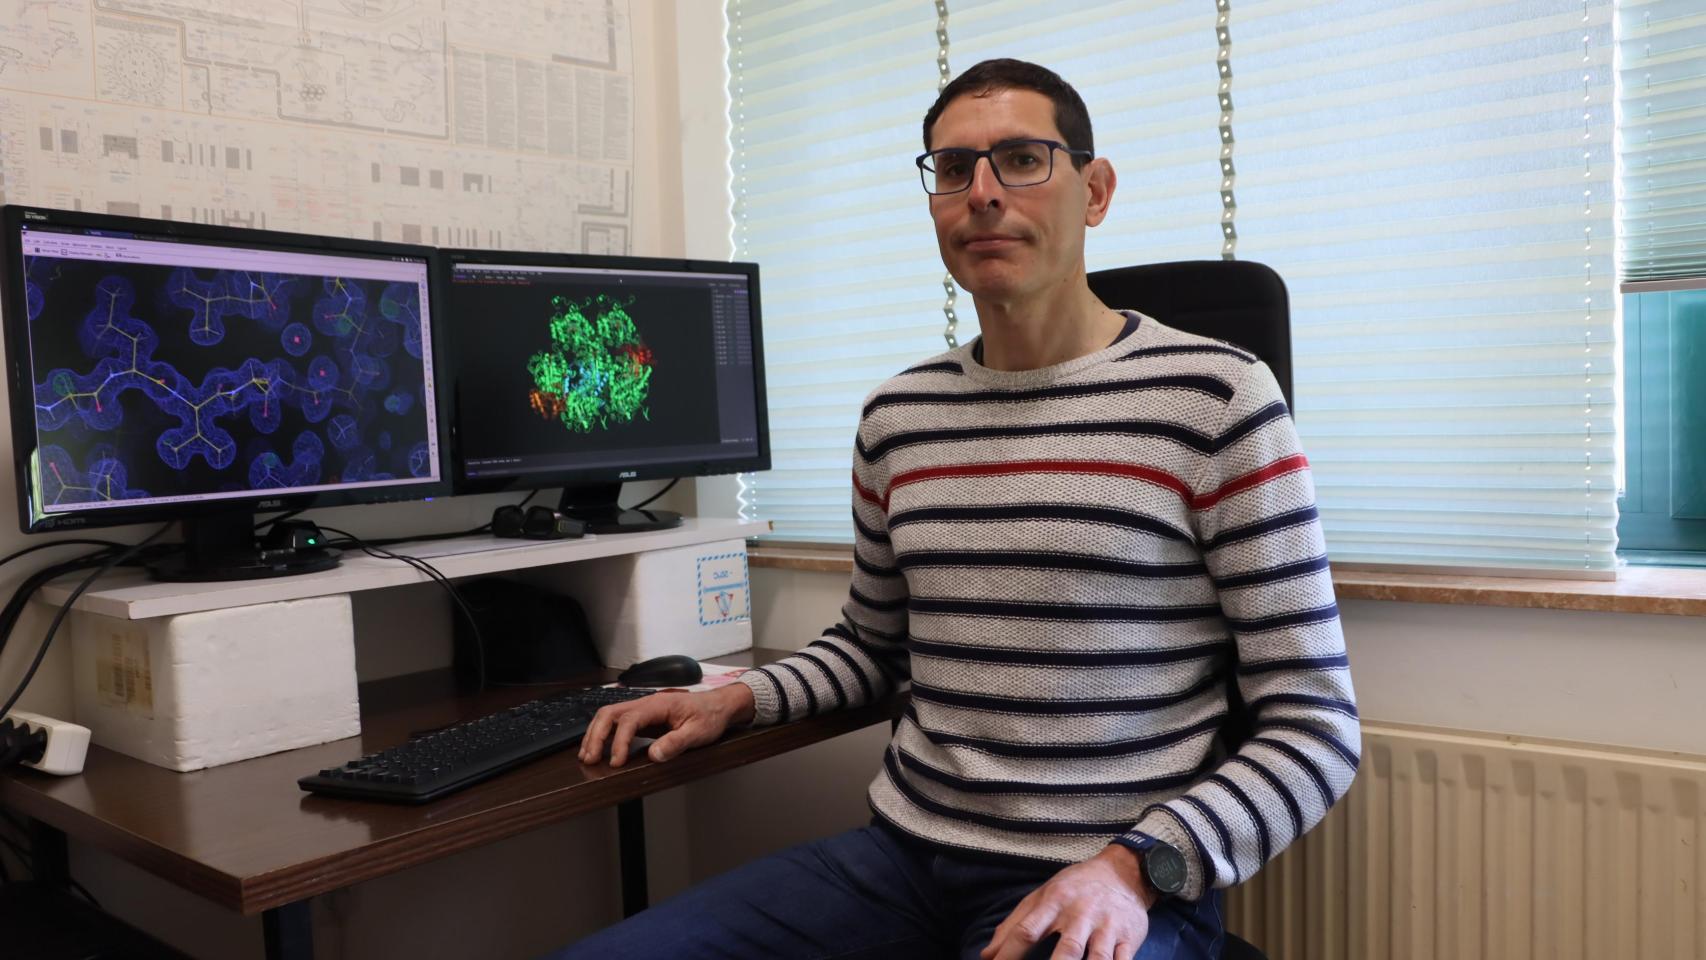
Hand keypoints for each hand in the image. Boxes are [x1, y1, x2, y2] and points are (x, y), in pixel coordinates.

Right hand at [576, 682, 755, 766]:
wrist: (718, 706)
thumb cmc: (710, 716)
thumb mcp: (698, 732)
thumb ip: (676, 743)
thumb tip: (653, 755)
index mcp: (658, 705)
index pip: (629, 720)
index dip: (619, 741)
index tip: (616, 761)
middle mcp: (646, 703)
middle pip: (610, 713)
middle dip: (596, 735)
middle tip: (590, 758)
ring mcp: (643, 709)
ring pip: (609, 716)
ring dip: (595, 734)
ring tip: (588, 755)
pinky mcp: (643, 718)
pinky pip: (617, 723)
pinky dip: (604, 734)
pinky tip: (600, 748)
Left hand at [980, 846, 1157, 959]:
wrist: (1121, 872)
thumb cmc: (1073, 888)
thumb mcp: (1040, 897)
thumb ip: (1012, 925)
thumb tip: (987, 956)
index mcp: (1053, 902)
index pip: (1026, 931)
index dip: (1008, 955)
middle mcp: (1080, 914)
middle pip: (1067, 949)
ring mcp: (1106, 926)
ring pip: (1098, 959)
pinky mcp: (1128, 937)